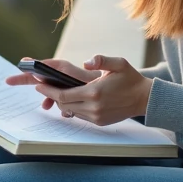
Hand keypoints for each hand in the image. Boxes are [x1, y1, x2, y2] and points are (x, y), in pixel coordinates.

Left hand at [8, 54, 150, 125]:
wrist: (144, 98)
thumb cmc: (130, 78)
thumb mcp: (118, 63)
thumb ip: (101, 60)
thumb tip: (86, 62)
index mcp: (94, 92)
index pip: (63, 95)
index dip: (48, 91)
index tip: (38, 85)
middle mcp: (94, 107)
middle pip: (63, 104)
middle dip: (51, 96)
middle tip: (42, 87)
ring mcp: (96, 116)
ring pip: (70, 111)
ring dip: (62, 102)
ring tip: (55, 92)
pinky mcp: (99, 122)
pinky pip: (80, 115)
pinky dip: (73, 108)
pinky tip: (71, 99)